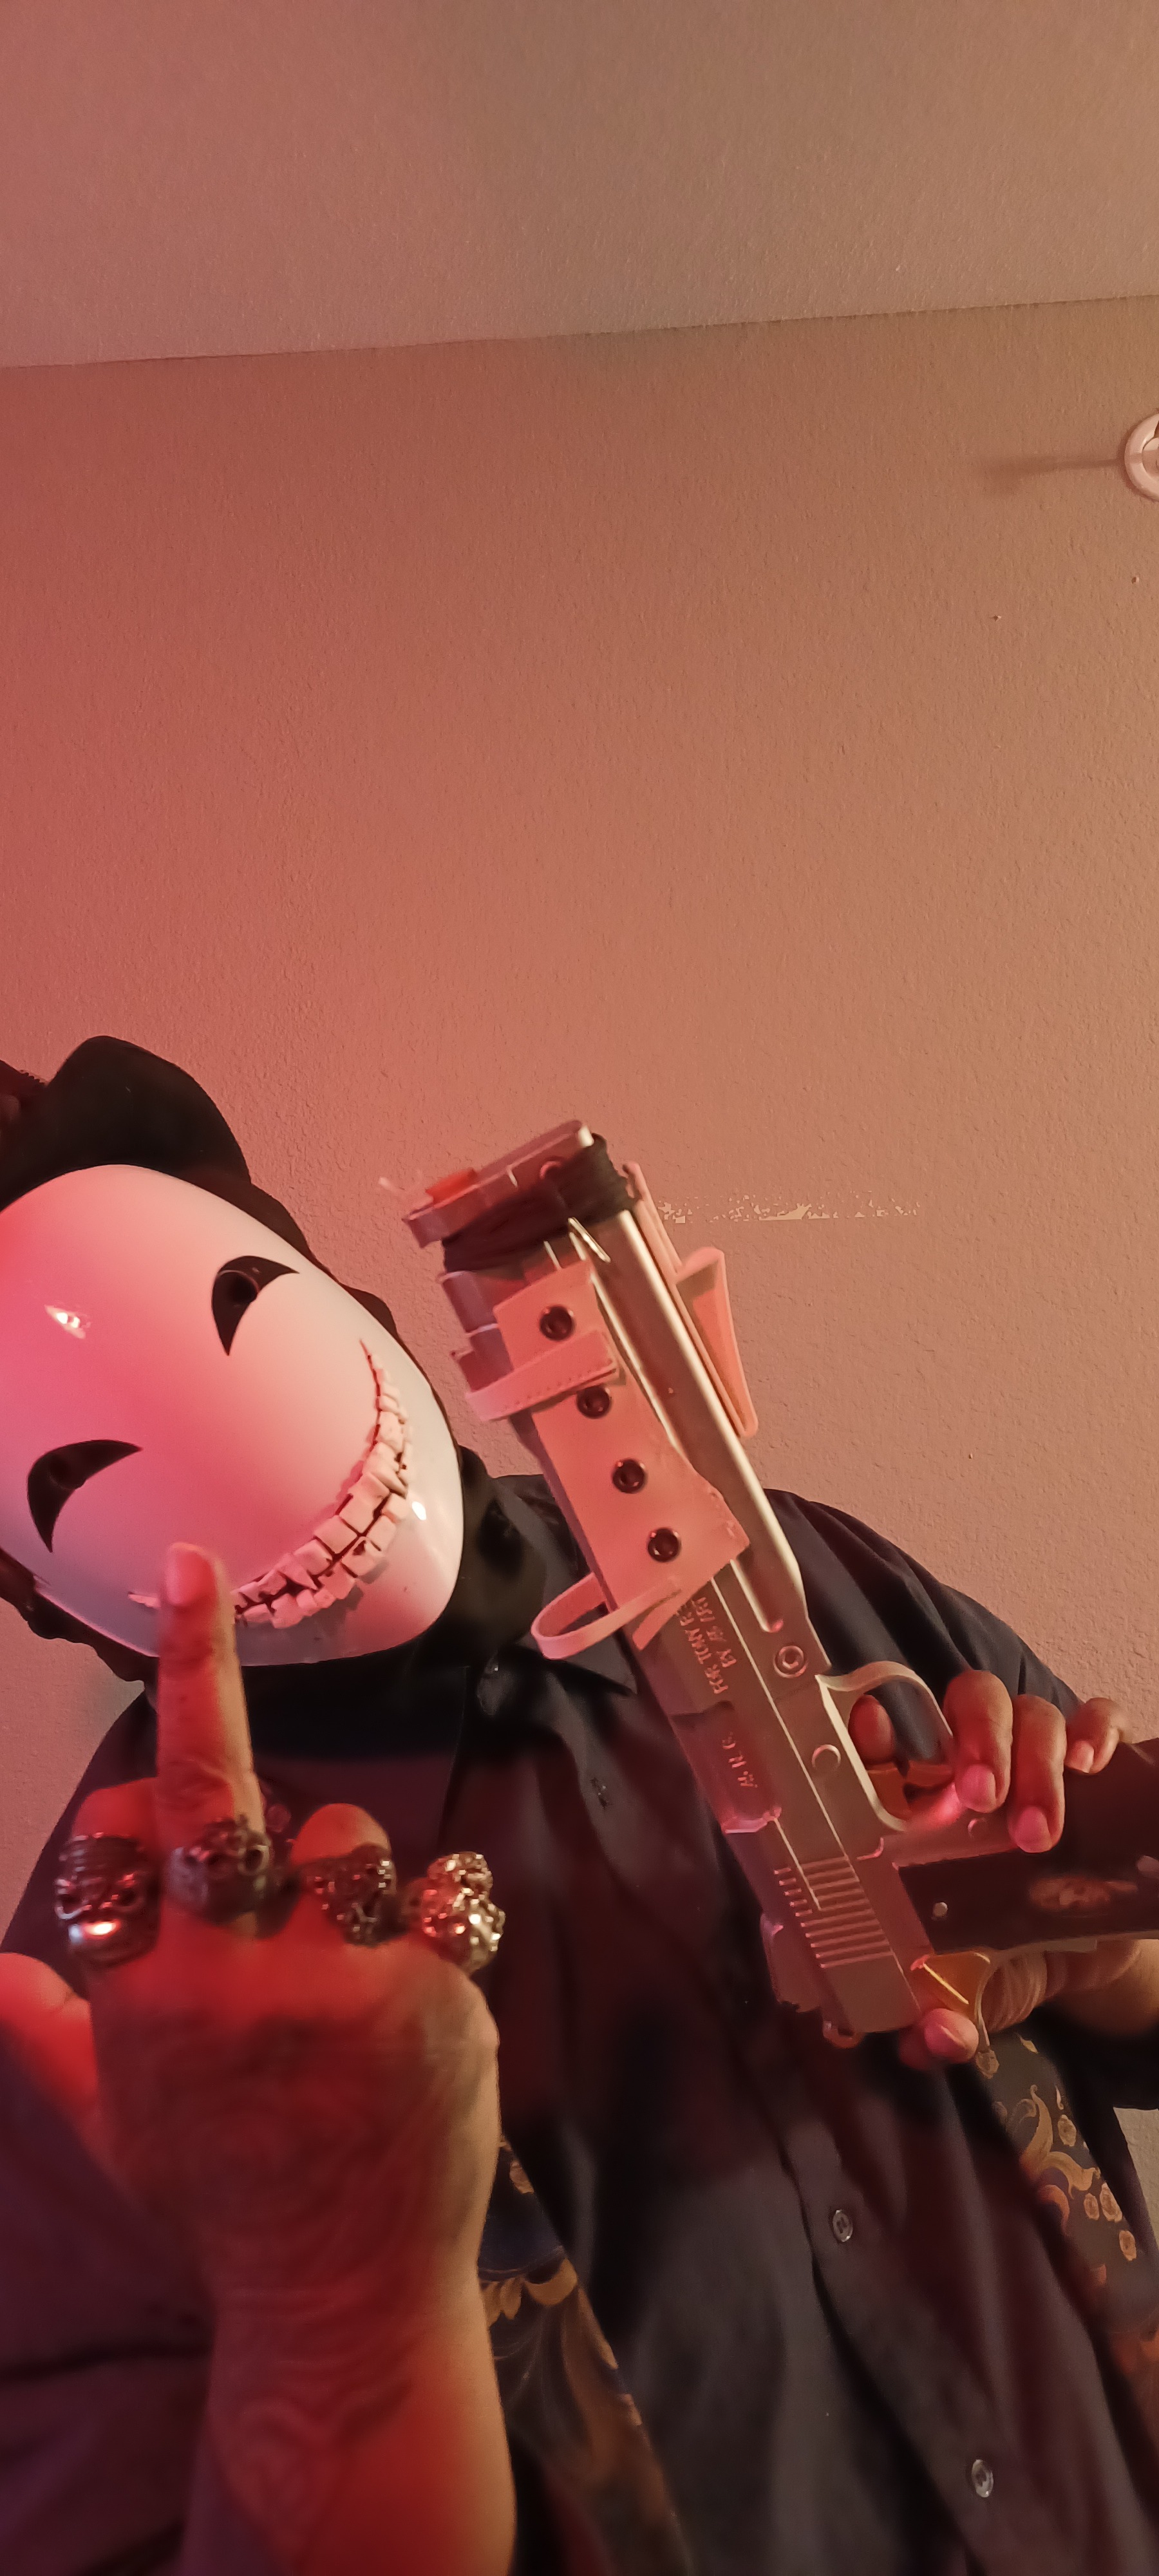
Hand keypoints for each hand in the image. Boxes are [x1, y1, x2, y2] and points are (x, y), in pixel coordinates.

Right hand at [0, 1544, 511, 2573]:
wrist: (339, 2296)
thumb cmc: (219, 2202)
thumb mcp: (110, 2128)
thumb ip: (48, 2037)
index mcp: (141, 1999)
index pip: (113, 1844)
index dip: (129, 1810)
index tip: (138, 1781)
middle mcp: (225, 1976)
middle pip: (211, 1791)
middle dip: (198, 1671)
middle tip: (198, 1572)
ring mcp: (332, 1978)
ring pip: (344, 1836)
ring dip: (348, 1877)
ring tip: (349, 1968)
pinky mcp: (431, 1990)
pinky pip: (443, 1887)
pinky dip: (439, 1916)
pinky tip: (423, 1975)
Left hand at [849, 1673, 1157, 2071]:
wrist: (1089, 1956)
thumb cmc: (1005, 1953)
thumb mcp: (974, 1992)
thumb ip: (945, 2018)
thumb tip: (930, 2039)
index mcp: (925, 1804)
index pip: (891, 1736)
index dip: (878, 1723)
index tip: (874, 1729)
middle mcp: (979, 1765)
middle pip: (970, 1704)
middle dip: (975, 1738)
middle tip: (979, 1797)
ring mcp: (1039, 1759)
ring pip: (1032, 1712)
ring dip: (1034, 1761)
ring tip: (1037, 1832)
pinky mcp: (1098, 1770)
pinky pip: (1101, 1719)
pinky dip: (1098, 1732)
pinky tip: (1092, 1766)